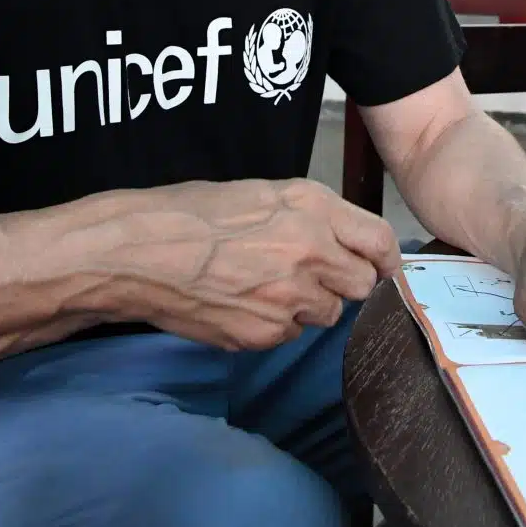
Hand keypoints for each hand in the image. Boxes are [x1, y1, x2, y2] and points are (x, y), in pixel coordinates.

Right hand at [90, 179, 399, 351]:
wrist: (141, 251)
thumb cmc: (192, 214)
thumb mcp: (261, 193)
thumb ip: (310, 217)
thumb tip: (342, 242)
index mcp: (312, 206)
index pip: (380, 240)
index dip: (384, 259)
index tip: (381, 268)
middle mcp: (312, 249)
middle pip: (361, 284)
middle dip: (343, 284)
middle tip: (313, 278)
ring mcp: (292, 295)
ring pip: (327, 313)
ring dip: (307, 305)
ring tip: (264, 286)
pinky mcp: (267, 331)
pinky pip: (290, 333)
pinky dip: (274, 324)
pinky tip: (242, 304)